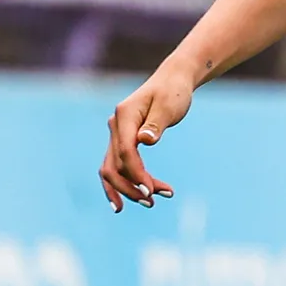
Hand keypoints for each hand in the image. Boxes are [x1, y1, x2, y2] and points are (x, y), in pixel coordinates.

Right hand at [99, 65, 192, 212]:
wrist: (172, 81)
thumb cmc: (173, 93)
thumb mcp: (169, 106)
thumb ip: (156, 124)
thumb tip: (144, 141)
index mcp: (124, 116)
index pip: (125, 152)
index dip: (136, 173)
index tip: (152, 191)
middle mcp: (115, 126)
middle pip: (114, 165)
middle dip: (131, 187)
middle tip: (153, 202)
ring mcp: (116, 134)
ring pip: (112, 169)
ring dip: (127, 189)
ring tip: (150, 203)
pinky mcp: (122, 141)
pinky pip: (116, 166)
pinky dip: (121, 183)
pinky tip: (127, 200)